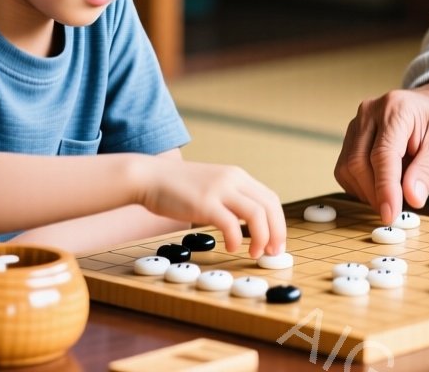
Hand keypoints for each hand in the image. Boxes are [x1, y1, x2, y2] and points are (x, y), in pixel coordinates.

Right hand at [132, 158, 285, 258]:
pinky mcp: (204, 202)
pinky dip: (236, 239)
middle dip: (277, 232)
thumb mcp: (212, 185)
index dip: (278, 222)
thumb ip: (230, 198)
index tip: (277, 242)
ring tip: (255, 253)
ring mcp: (219, 189)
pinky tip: (232, 248)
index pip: (270, 198)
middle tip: (274, 253)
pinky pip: (230, 224)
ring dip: (262, 237)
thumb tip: (246, 222)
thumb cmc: (177, 188)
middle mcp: (233, 179)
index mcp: (237, 176)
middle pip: (269, 206)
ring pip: (256, 214)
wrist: (149, 176)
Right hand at [333, 78, 428, 225]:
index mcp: (396, 109)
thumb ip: (427, 172)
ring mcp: (357, 123)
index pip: (382, 154)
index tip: (390, 215)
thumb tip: (412, 199)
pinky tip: (382, 185)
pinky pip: (345, 170)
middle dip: (375, 194)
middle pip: (358, 163)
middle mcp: (370, 112)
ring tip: (394, 193)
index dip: (385, 188)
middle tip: (395, 211)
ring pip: (348, 168)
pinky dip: (360, 186)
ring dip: (367, 192)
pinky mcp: (351, 136)